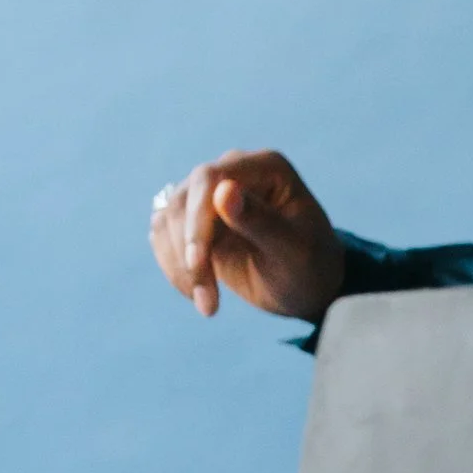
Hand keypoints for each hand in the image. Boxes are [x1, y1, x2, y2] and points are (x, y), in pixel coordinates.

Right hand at [149, 147, 345, 323]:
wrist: (306, 287)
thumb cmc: (310, 267)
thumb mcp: (293, 251)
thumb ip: (260, 221)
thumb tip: (223, 190)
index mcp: (266, 168)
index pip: (211, 178)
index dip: (197, 219)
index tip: (197, 263)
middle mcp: (233, 172)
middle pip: (184, 199)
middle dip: (188, 253)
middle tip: (208, 303)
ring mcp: (209, 194)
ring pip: (168, 218)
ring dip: (178, 265)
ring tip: (208, 305)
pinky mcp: (193, 219)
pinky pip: (163, 235)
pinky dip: (173, 266)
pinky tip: (197, 293)